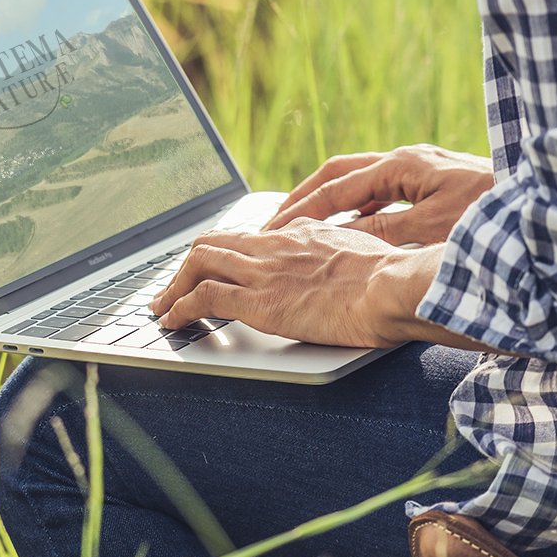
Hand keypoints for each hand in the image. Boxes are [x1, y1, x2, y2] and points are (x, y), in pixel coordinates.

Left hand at [150, 221, 439, 346]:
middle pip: (211, 245)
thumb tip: (337, 264)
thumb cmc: (392, 278)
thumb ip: (336, 253)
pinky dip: (180, 309)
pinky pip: (203, 299)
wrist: (395, 287)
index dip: (221, 254)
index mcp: (297, 233)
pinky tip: (173, 322)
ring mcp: (262, 273)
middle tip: (172, 288)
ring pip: (197, 266)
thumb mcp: (361, 252)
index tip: (211, 268)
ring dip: (172, 289)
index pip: (244, 238)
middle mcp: (272, 247)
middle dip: (185, 267)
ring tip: (161, 308)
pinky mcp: (259, 302)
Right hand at [263, 145, 494, 245]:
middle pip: (340, 172)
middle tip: (274, 221)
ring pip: (361, 180)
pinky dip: (358, 206)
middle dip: (304, 196)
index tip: (273, 230)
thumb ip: (382, 230)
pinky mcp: (436, 181)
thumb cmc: (496, 219)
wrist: (548, 205)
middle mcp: (409, 159)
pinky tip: (353, 226)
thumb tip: (339, 235)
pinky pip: (383, 190)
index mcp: (403, 165)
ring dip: (330, 200)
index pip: (336, 186)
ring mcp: (422, 167)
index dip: (300, 210)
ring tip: (304, 224)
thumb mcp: (433, 229)